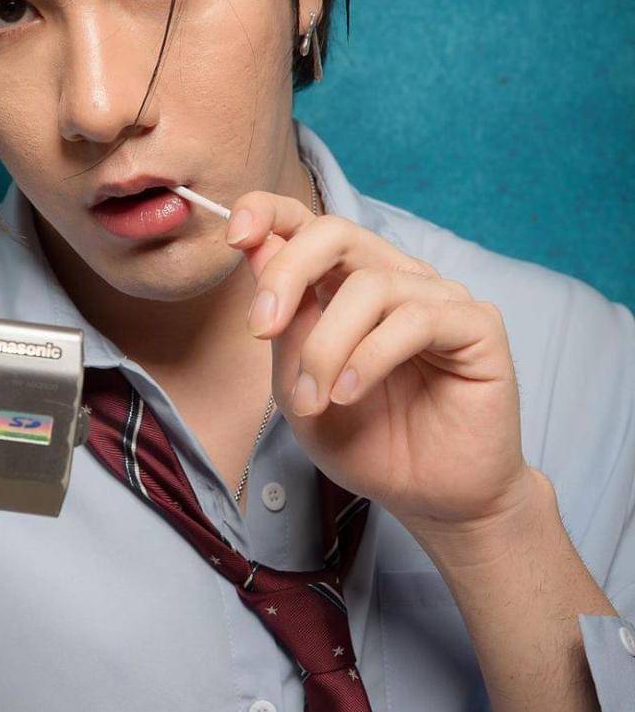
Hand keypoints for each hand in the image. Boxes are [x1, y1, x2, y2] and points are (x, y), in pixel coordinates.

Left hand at [227, 191, 535, 534]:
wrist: (433, 499)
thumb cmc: (369, 443)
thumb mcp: (299, 390)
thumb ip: (284, 325)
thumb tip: (256, 247)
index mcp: (346, 285)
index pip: (307, 224)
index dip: (269, 212)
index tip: (235, 235)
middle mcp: (393, 279)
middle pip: (335, 233)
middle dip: (288, 272)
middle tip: (261, 328)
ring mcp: (438, 297)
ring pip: (369, 286)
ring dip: (326, 346)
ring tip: (316, 399)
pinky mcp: (477, 325)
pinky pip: (416, 318)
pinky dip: (371, 356)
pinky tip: (349, 392)